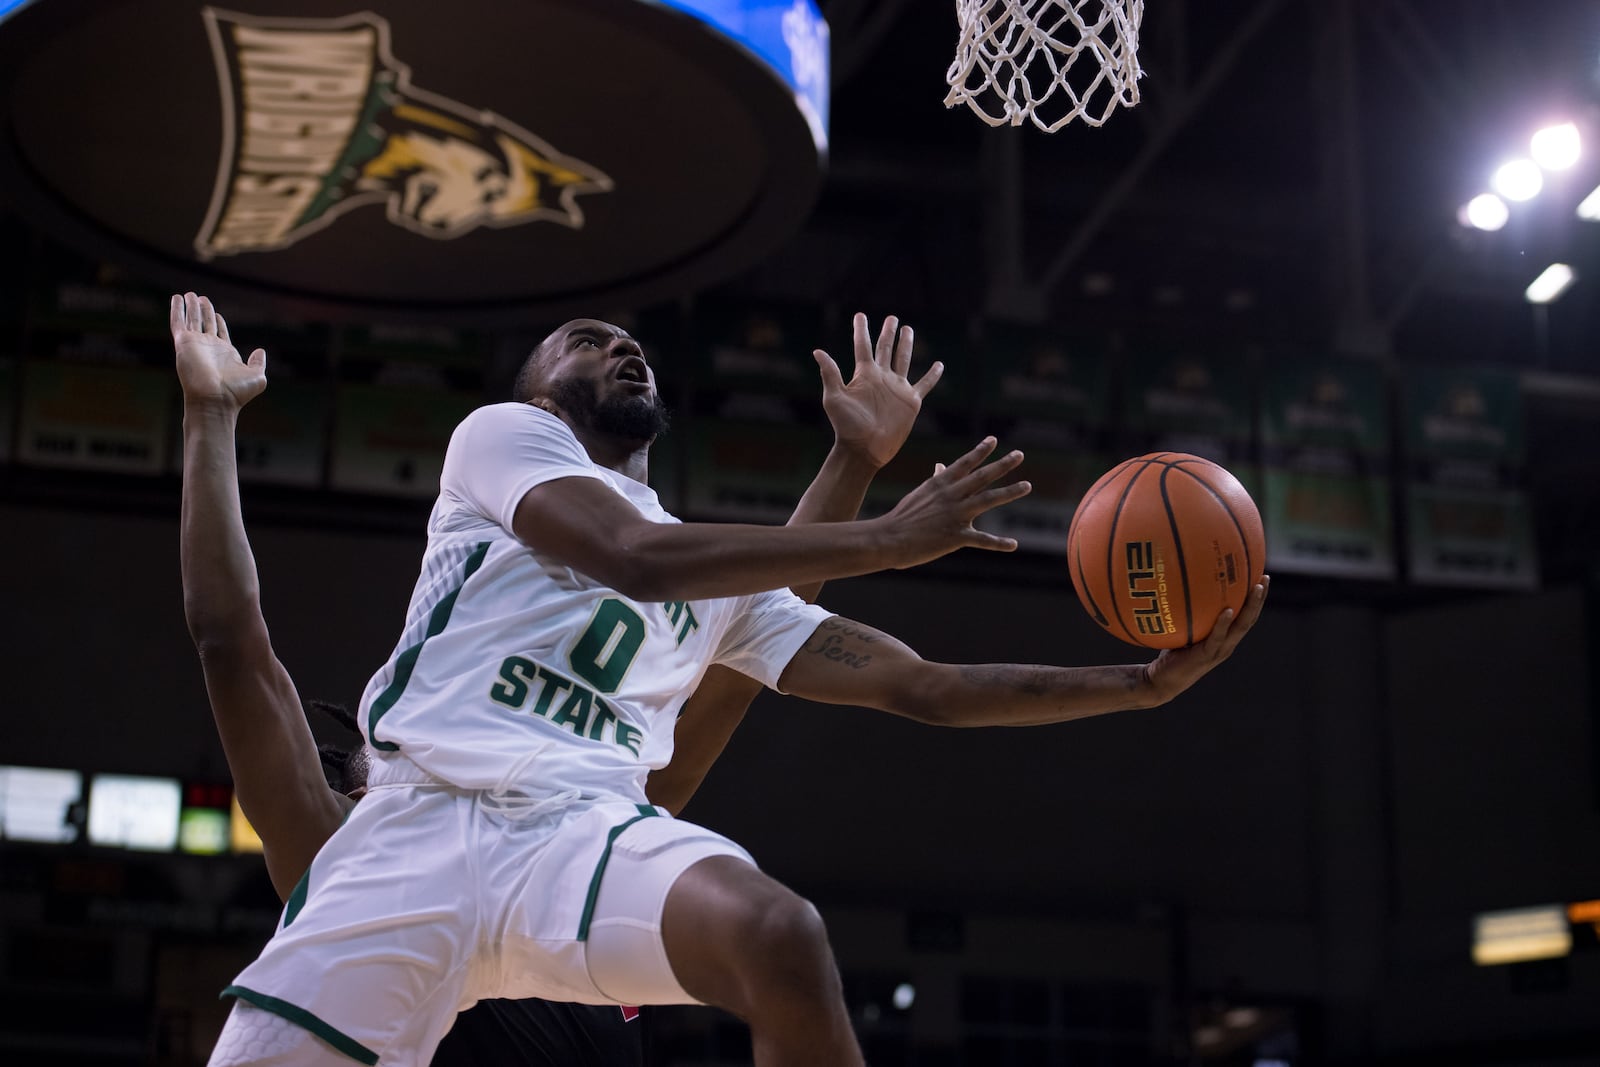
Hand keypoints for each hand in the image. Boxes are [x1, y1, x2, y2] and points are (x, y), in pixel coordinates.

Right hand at [171, 292, 266, 409]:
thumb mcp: (256, 376)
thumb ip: (258, 362)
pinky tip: (176, 298)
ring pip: (192, 319)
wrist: (216, 399)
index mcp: (225, 353)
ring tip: (189, 294)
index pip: (220, 332)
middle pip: (205, 323)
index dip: (218, 321)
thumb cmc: (236, 392)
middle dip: (203, 310)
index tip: (216, 313)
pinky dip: (177, 309)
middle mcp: (209, 347)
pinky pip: (178, 322)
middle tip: (200, 297)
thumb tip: (260, 351)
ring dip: (190, 306)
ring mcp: (196, 344)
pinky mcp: (184, 342)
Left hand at [813, 313, 942, 468]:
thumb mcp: (834, 398)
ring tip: (908, 330)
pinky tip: (939, 365)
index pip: (863, 346)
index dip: (861, 330)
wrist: (865, 449)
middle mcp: (881, 378)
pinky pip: (924, 385)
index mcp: (864, 375)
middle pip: (885, 348)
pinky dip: (933, 376)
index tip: (860, 315)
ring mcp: (897, 388)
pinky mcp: (911, 402)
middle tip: (892, 318)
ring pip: (904, 360)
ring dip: (906, 345)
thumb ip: (830, 374)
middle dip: (888, 333)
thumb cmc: (846, 426)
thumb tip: (817, 351)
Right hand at [875, 437, 1031, 566]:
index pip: (964, 463)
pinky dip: (999, 543)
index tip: (994, 440)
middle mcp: (951, 496)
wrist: (889, 538)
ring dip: (1009, 492)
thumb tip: (940, 466)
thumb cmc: (902, 517)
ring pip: (988, 500)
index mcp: (940, 484)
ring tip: (1027, 485)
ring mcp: (955, 515)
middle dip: (1002, 465)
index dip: (980, 451)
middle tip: (1019, 455)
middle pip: (982, 477)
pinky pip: (982, 540)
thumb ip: (935, 480)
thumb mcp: (919, 494)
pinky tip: (1013, 544)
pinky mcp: (956, 537)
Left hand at [1143, 576, 1269, 702]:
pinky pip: (1217, 637)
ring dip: (1250, 607)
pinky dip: (1224, 624)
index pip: (1245, 617)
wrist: (1160, 681)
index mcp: (1224, 639)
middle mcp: (1226, 644)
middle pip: (1249, 619)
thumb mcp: (1181, 630)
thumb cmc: (1169, 654)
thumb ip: (1186, 614)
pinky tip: (1228, 610)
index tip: (1261, 577)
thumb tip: (1179, 584)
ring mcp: (1218, 651)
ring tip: (1256, 588)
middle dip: (1259, 598)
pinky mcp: (1205, 655)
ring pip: (1241, 627)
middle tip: (1265, 577)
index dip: (1255, 599)